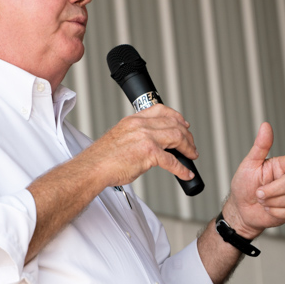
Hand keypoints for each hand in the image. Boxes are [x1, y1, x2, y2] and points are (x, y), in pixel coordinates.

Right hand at [83, 105, 197, 187]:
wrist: (93, 168)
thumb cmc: (103, 158)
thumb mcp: (121, 136)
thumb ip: (137, 135)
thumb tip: (152, 144)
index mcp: (134, 119)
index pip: (161, 110)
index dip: (177, 117)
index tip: (184, 124)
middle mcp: (141, 125)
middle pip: (174, 124)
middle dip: (187, 136)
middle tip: (191, 145)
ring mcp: (146, 138)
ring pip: (177, 138)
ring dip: (188, 148)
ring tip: (192, 156)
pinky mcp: (149, 154)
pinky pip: (173, 161)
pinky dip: (183, 169)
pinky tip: (186, 173)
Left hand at [224, 122, 284, 238]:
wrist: (241, 210)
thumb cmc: (244, 185)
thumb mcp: (249, 164)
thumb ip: (260, 146)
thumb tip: (266, 125)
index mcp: (281, 165)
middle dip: (271, 191)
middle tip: (258, 193)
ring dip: (272, 202)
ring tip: (263, 201)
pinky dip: (276, 213)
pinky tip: (269, 209)